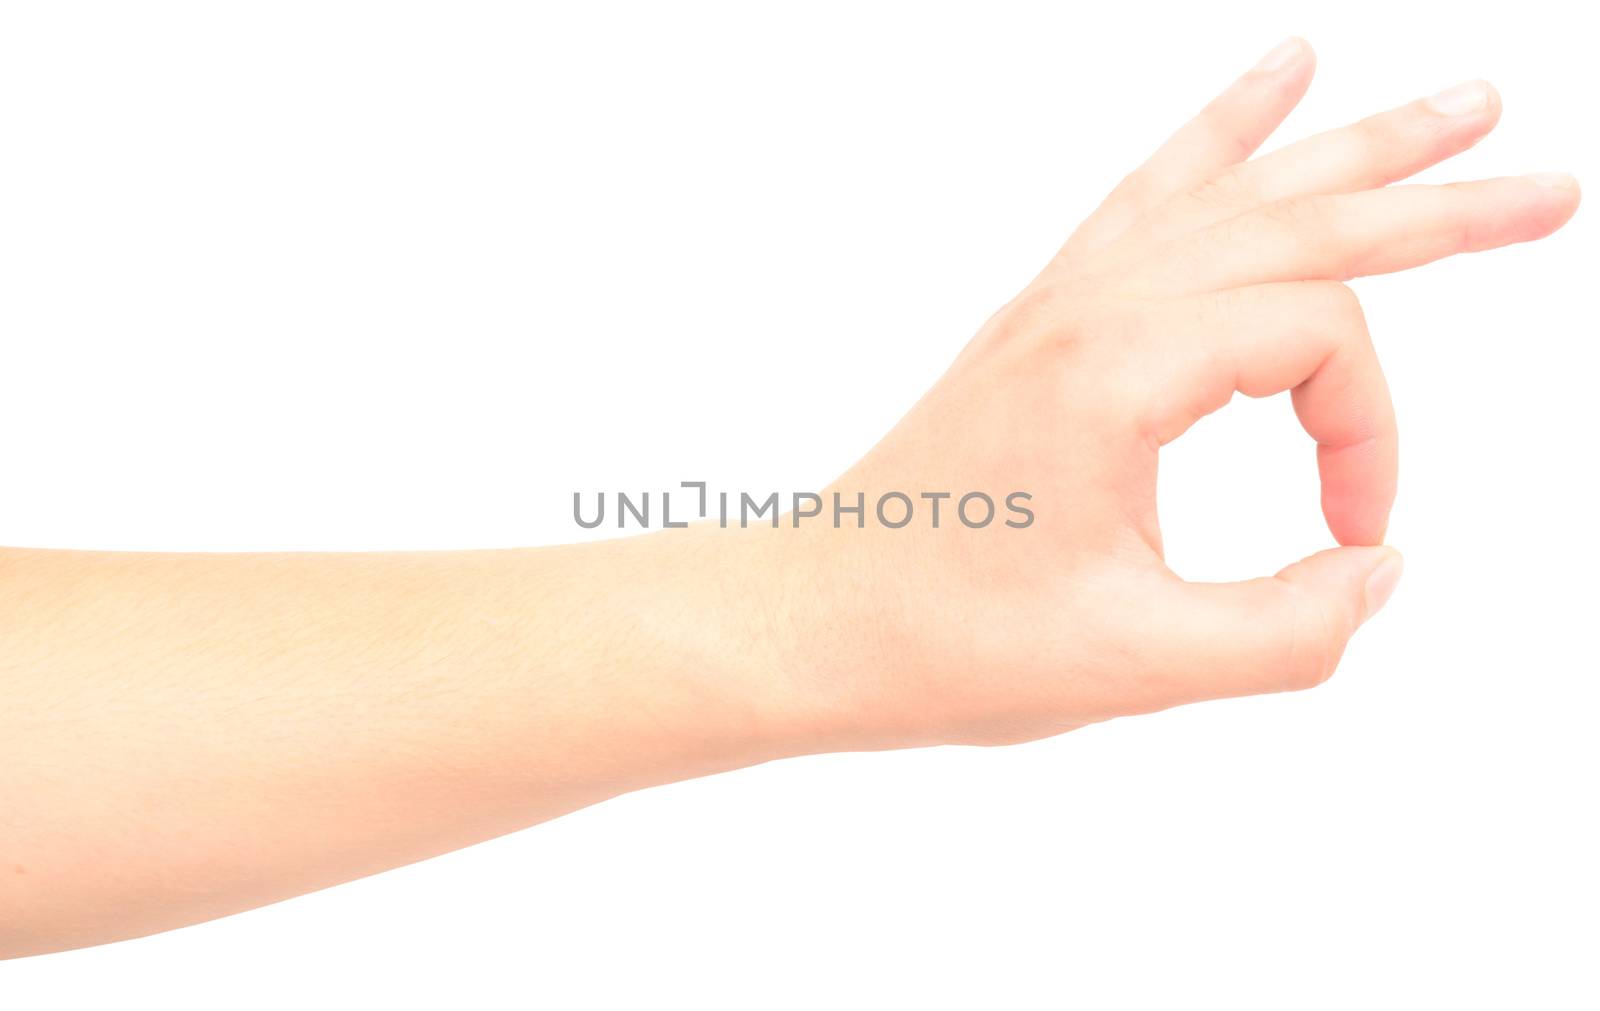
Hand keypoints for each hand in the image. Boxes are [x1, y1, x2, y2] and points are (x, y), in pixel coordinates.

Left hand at [766, 38, 1578, 747]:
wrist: (810, 621)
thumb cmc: (942, 641)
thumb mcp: (1135, 663)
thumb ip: (1286, 630)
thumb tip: (1377, 571)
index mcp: (1116, 367)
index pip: (1314, 341)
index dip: (1369, 435)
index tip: (1353, 533)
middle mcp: (1090, 306)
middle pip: (1296, 221)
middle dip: (1433, 206)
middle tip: (1552, 188)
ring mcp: (1060, 302)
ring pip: (1230, 193)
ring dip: (1346, 150)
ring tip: (1453, 102)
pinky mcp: (1043, 322)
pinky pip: (1147, 199)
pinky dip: (1217, 139)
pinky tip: (1269, 84)